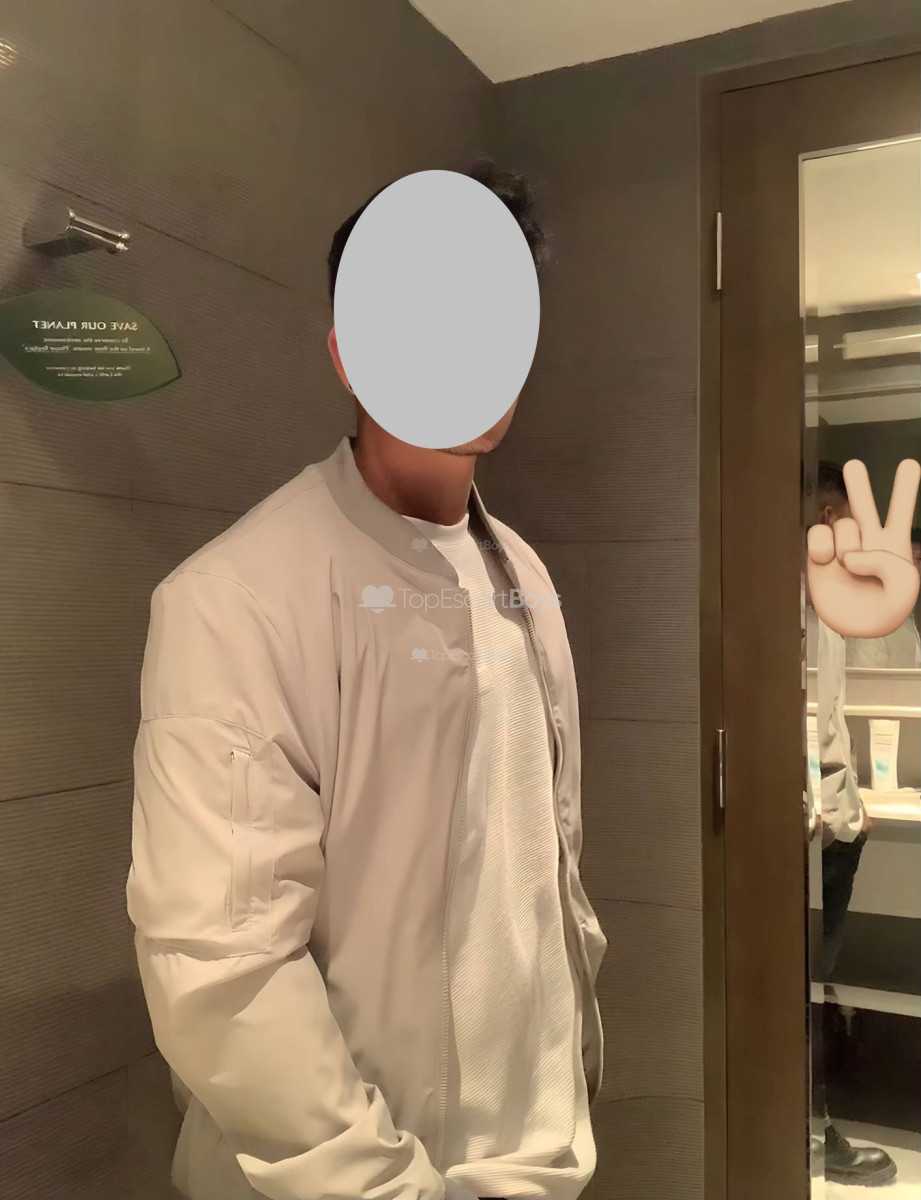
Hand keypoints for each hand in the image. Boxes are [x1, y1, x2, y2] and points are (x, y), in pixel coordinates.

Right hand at [807, 459, 920, 637]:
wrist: (857, 630)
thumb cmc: (887, 609)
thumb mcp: (905, 585)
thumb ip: (884, 562)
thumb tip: (849, 554)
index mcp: (894, 545)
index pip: (899, 511)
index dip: (904, 488)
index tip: (909, 464)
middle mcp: (867, 542)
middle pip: (863, 506)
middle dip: (858, 486)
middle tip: (854, 465)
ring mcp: (841, 548)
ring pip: (842, 522)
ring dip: (848, 542)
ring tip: (849, 564)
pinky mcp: (818, 558)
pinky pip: (818, 535)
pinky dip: (823, 546)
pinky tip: (828, 561)